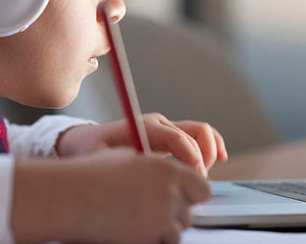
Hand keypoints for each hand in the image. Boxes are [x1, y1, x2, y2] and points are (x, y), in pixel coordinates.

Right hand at [12, 148, 210, 243]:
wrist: (67, 197)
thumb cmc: (91, 174)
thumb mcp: (130, 158)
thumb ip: (157, 169)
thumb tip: (172, 180)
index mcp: (168, 170)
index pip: (202, 188)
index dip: (192, 195)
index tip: (183, 199)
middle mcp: (169, 194)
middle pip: (190, 213)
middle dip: (175, 214)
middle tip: (152, 213)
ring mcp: (159, 219)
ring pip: (177, 232)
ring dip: (163, 230)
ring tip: (138, 223)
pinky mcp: (147, 240)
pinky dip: (151, 240)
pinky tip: (131, 232)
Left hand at [56, 113, 227, 176]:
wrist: (85, 140)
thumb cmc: (91, 151)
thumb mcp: (100, 159)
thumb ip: (120, 165)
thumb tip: (138, 176)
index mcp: (144, 126)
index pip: (176, 137)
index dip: (190, 156)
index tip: (195, 176)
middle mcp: (159, 123)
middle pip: (195, 132)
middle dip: (203, 157)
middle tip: (197, 182)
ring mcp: (167, 126)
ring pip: (201, 131)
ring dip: (210, 151)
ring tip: (203, 175)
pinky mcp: (171, 134)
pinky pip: (199, 135)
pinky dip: (213, 144)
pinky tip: (220, 158)